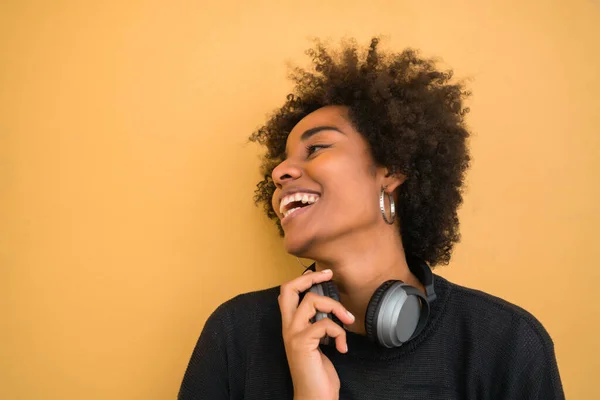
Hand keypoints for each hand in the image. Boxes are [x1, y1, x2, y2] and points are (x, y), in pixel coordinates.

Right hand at [278, 269, 355, 399]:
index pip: (287, 293)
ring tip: (348, 321)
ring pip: (312, 301)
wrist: (314, 397)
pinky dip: (339, 332)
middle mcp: (287, 327)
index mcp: (290, 325)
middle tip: (329, 276)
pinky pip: (325, 324)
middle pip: (289, 289)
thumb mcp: (317, 343)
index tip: (324, 275)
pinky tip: (342, 347)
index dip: (304, 279)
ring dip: (336, 308)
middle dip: (310, 278)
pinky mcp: (303, 342)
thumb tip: (332, 308)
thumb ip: (318, 325)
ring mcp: (293, 334)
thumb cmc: (318, 372)